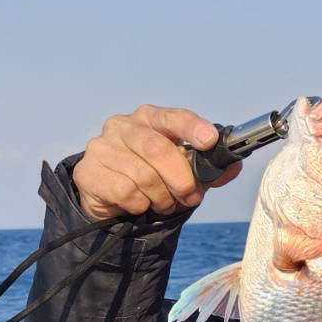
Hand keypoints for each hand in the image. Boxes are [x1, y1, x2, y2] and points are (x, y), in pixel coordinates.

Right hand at [73, 105, 242, 221]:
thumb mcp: (185, 173)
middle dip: (181, 179)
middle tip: (191, 196)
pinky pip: (126, 192)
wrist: (114, 199)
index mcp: (149, 118)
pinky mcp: (89, 171)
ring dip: (162, 197)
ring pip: (144, 176)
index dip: (192, 127)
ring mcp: (102, 147)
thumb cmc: (154, 179)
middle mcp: (122, 126)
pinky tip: (139, 204)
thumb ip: (209, 169)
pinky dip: (141, 205)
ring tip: (163, 202)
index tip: (209, 140)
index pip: (172, 117)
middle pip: (158, 149)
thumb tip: (233, 166)